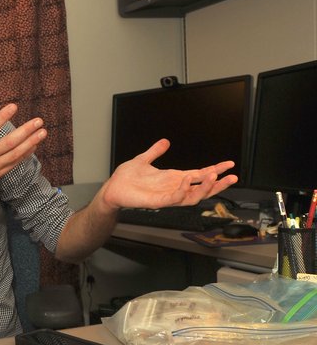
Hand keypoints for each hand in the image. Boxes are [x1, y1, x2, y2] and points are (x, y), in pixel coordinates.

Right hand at [0, 101, 46, 197]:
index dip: (2, 117)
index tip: (14, 106)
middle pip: (8, 143)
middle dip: (25, 131)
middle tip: (38, 121)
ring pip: (15, 154)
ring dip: (30, 143)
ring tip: (42, 132)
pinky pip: (13, 164)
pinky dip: (25, 155)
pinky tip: (34, 145)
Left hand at [102, 139, 237, 210]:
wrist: (112, 188)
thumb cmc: (126, 179)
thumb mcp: (143, 159)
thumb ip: (155, 151)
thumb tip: (165, 142)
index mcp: (173, 178)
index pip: (199, 175)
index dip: (215, 169)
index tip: (229, 165)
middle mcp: (173, 188)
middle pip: (202, 188)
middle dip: (219, 183)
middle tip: (233, 177)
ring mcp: (166, 196)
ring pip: (193, 196)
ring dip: (205, 188)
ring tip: (215, 176)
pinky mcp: (157, 201)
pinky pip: (174, 198)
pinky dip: (183, 190)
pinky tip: (188, 180)